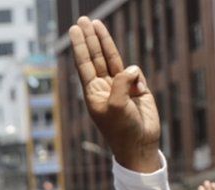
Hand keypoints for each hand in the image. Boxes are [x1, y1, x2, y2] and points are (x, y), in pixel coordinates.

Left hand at [70, 17, 159, 171]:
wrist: (140, 144)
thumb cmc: (122, 130)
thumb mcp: (116, 106)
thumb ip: (121, 84)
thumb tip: (129, 68)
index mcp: (92, 93)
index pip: (84, 64)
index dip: (80, 46)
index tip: (74, 30)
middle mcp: (104, 86)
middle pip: (95, 56)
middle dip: (89, 38)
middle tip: (82, 20)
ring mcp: (120, 86)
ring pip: (112, 58)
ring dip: (104, 41)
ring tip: (96, 23)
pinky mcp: (137, 88)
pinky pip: (135, 72)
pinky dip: (136, 76)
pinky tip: (138, 91)